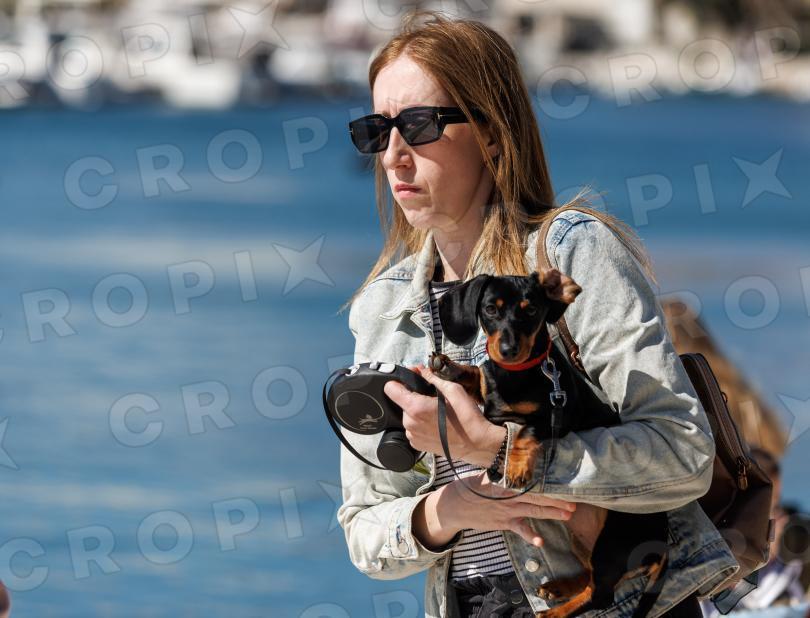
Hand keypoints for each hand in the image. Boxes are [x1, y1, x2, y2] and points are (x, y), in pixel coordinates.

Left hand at [383, 364, 499, 462]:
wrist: (477, 444)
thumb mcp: (453, 390)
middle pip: (402, 402)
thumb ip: (432, 378)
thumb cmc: (467, 418)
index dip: (400, 381)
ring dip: (418, 411)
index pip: (390, 389)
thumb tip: (421, 370)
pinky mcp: (417, 445)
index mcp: (416, 407)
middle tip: (433, 398)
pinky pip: (413, 428)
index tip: (411, 380)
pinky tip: (436, 424)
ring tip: (437, 413)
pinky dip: (421, 424)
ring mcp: (413, 436)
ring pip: (408, 416)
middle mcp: (410, 423)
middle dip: (414, 397)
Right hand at [440, 471, 576, 547]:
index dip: (547, 480)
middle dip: (556, 498)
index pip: (531, 480)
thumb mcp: (488, 473)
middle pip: (538, 495)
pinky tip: (540, 541)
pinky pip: (519, 529)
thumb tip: (520, 454)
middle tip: (574, 500)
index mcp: (507, 480)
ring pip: (534, 511)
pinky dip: (529, 536)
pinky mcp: (504, 522)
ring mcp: (507, 510)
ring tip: (568, 514)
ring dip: (552, 512)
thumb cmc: (472, 487)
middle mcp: (509, 494)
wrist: (455, 505)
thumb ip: (505, 469)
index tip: (562, 479)